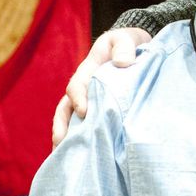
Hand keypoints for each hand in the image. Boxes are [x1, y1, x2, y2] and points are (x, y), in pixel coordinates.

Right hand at [51, 27, 150, 145]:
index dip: (78, 98)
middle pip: (65, 108)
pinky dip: (79, 140)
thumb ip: (124, 47)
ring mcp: (88, 101)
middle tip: (61, 142)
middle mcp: (84, 88)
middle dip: (61, 125)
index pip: (77, 86)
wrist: (134, 49)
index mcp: (88, 71)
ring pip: (71, 121)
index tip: (84, 111)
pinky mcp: (97, 111)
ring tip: (63, 156)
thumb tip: (122, 63)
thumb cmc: (127, 44)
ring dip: (66, 137)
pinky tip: (82, 157)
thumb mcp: (126, 39)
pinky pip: (84, 126)